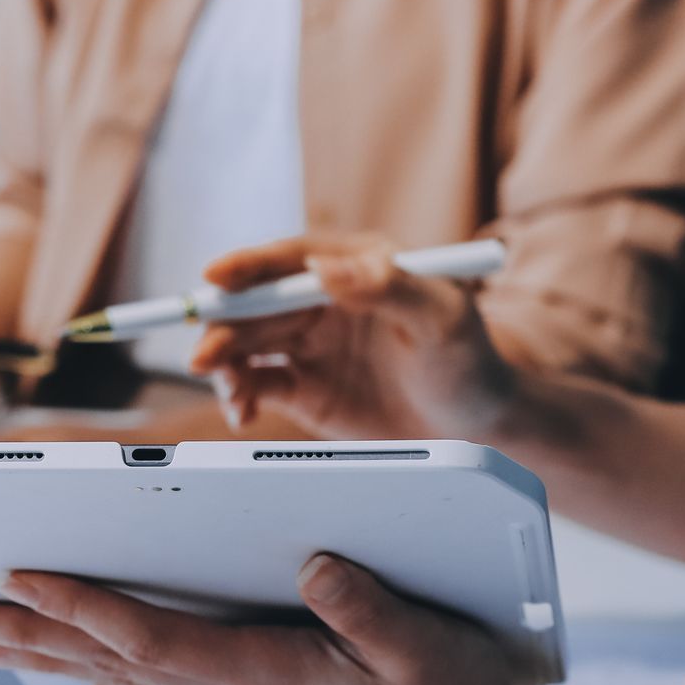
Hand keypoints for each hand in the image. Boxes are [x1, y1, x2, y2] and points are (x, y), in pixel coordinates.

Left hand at [0, 554, 560, 684]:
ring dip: (59, 651)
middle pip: (115, 661)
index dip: (82, 607)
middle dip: (34, 633)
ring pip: (131, 672)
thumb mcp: (427, 649)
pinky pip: (165, 680)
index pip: (151, 639)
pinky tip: (88, 670)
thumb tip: (312, 561)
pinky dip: (113, 664)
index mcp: (264, 681)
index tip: (19, 578)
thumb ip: (366, 606)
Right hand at [191, 235, 520, 441]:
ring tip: (228, 393)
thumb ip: (389, 287)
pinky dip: (238, 396)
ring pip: (247, 344)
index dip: (247, 266)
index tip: (214, 278)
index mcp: (356, 267)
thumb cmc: (472, 361)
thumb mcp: (443, 318)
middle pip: (256, 304)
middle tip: (206, 356)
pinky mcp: (304, 388)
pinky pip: (256, 385)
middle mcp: (325, 300)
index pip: (291, 259)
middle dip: (224, 326)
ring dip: (224, 365)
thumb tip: (324, 268)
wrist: (478, 425)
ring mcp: (310, 344)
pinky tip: (240, 412)